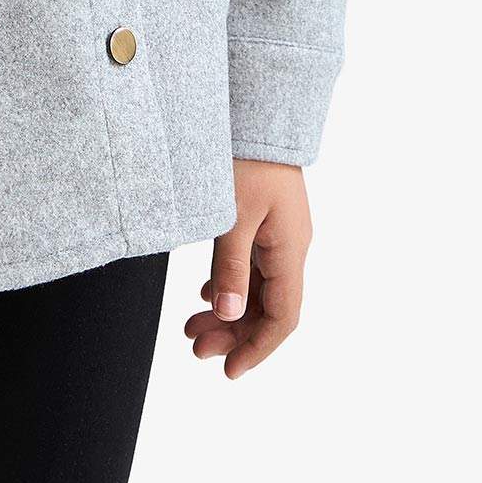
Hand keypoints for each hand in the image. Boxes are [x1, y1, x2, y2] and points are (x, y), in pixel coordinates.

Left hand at [183, 159, 311, 379]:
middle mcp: (289, 246)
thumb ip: (231, 267)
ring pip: (257, 288)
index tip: (230, 371)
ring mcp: (278, 234)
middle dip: (234, 333)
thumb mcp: (233, 215)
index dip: (258, 348)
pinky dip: (229, 284)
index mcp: (290, 249)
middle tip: (195, 347)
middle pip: (267, 307)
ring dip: (228, 311)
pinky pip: (251, 266)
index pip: (283, 317)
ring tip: (191, 326)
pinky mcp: (264, 221)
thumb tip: (230, 315)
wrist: (257, 112)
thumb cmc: (247, 158)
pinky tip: (207, 294)